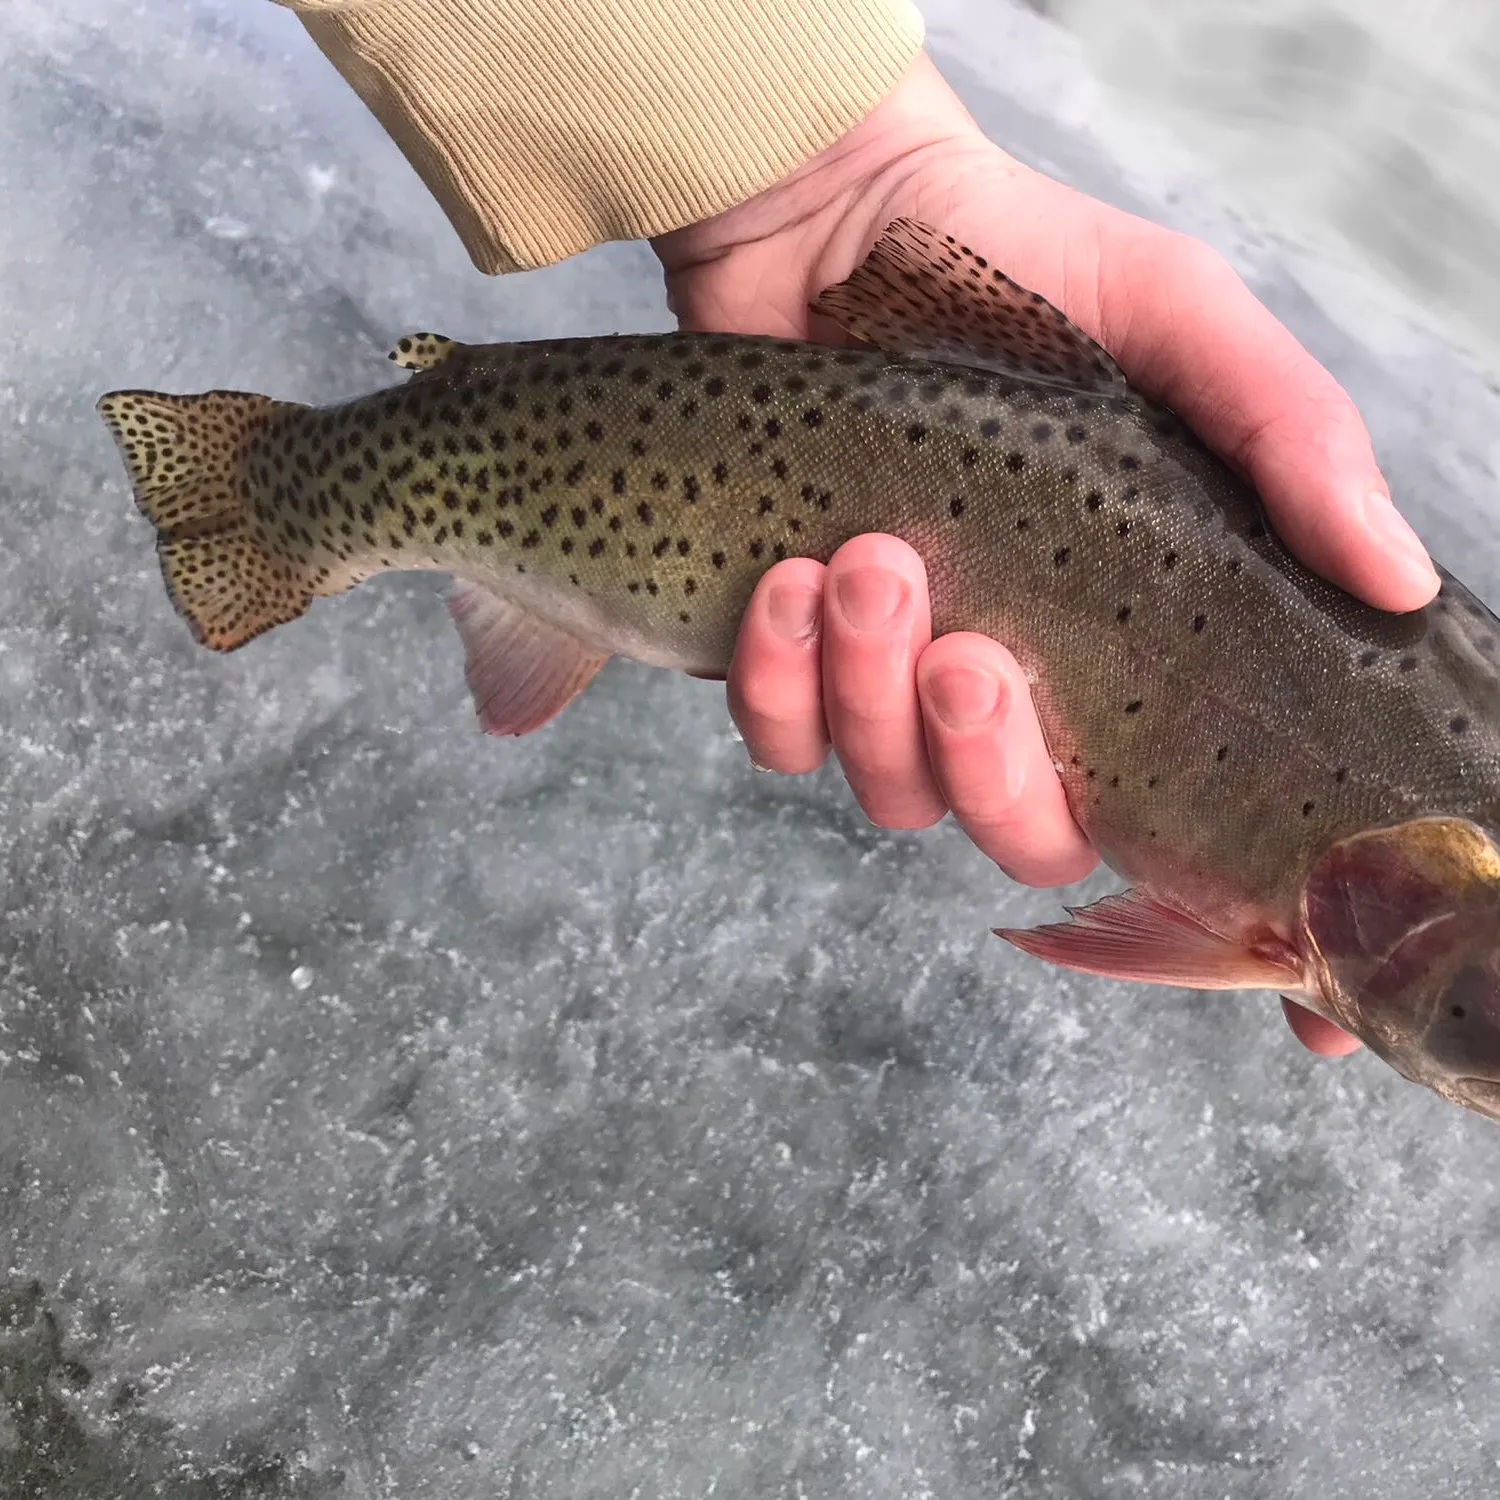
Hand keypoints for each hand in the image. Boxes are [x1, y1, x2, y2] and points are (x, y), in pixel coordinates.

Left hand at [652, 54, 1438, 1056]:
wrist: (849, 227)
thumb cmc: (1028, 279)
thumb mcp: (1180, 330)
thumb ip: (1286, 445)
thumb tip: (1397, 584)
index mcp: (1135, 656)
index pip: (1212, 833)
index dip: (1269, 940)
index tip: (1319, 1013)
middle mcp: (1027, 700)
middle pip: (1033, 841)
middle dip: (993, 764)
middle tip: (972, 645)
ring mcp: (903, 693)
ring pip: (897, 798)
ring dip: (877, 701)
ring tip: (868, 567)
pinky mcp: (791, 662)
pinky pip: (780, 737)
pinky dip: (776, 679)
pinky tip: (788, 582)